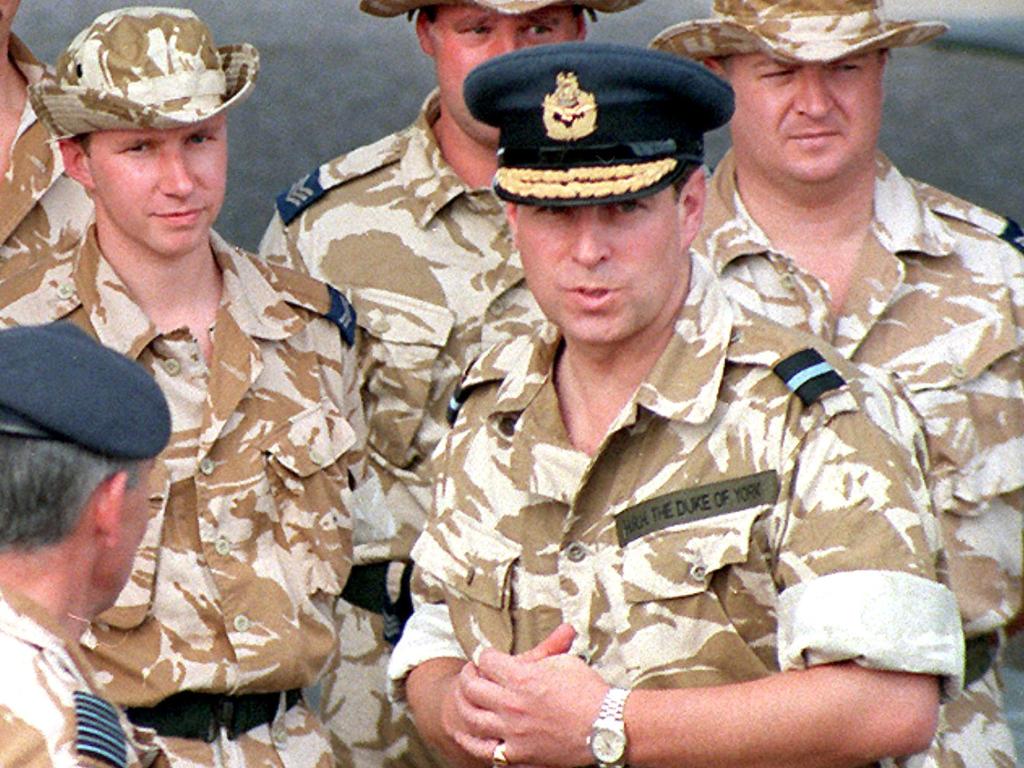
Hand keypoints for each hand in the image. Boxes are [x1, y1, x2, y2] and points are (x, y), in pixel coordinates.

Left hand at [465, 625, 607, 766]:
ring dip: (464, 704)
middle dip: (468, 676)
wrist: (607, 729)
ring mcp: (512, 732)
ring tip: (467, 698)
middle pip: (472, 687)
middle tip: (472, 673)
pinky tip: (467, 733)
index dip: (486, 655)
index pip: (486, 660)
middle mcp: (512, 705)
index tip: (488, 656)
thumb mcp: (568, 661)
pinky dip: (472, 740)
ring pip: (471, 718)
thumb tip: (560, 630)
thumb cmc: (590, 693)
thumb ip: (553, 646)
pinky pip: (484, 750)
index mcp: (522, 678)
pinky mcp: (518, 755)